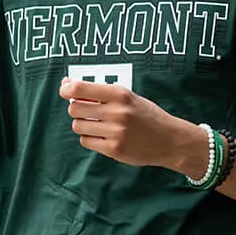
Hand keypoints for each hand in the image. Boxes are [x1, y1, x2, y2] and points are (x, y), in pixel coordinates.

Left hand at [59, 79, 196, 170]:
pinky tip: (104, 136)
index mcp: (121, 94)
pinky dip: (90, 138)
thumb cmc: (147, 116)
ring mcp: (116, 132)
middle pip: (74, 108)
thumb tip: (66, 85)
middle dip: (77, 109)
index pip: (80, 89)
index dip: (67, 90)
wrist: (170, 140)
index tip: (66, 91)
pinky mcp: (114, 149)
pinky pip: (86, 141)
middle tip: (88, 112)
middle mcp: (118, 112)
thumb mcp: (128, 97)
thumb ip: (100, 92)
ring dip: (84, 125)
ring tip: (100, 125)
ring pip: (78, 126)